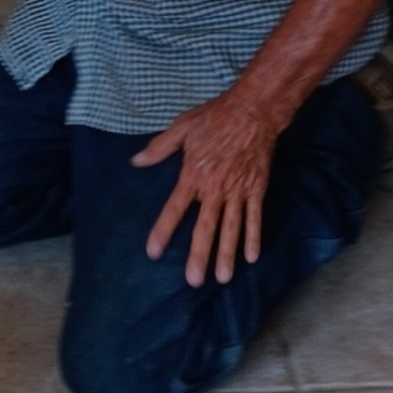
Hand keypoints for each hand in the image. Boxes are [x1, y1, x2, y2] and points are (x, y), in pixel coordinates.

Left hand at [131, 89, 278, 287]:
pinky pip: (254, 217)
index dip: (163, 230)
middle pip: (206, 227)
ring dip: (227, 253)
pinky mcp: (256, 189)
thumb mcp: (182, 127)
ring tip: (222, 277)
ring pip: (231, 228)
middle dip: (199, 255)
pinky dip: (253, 237)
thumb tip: (136, 161)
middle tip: (194, 281)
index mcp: (194, 174)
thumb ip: (159, 147)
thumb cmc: (215, 118)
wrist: (253, 111)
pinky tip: (251, 257)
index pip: (175, 208)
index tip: (153, 252)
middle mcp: (215, 188)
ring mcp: (238, 190)